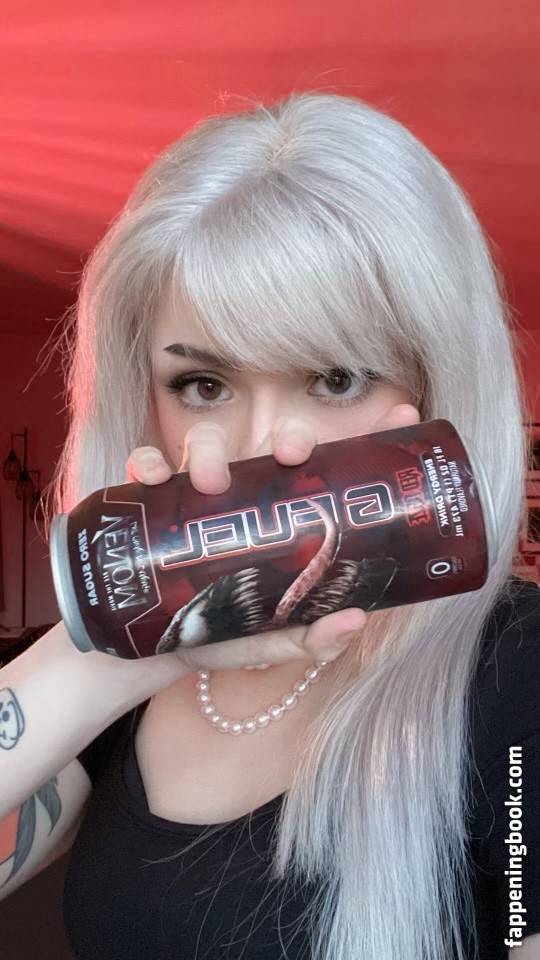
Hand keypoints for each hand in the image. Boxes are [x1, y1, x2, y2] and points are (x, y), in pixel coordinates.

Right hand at [123, 404, 419, 677]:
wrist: (154, 654)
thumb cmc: (223, 634)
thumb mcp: (273, 641)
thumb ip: (314, 639)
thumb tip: (355, 619)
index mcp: (285, 516)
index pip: (332, 468)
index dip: (371, 434)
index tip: (404, 416)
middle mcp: (246, 494)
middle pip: (273, 444)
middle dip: (290, 435)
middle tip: (293, 455)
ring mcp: (198, 494)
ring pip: (207, 443)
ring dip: (210, 450)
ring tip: (208, 481)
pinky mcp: (151, 502)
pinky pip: (147, 468)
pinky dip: (147, 463)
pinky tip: (150, 477)